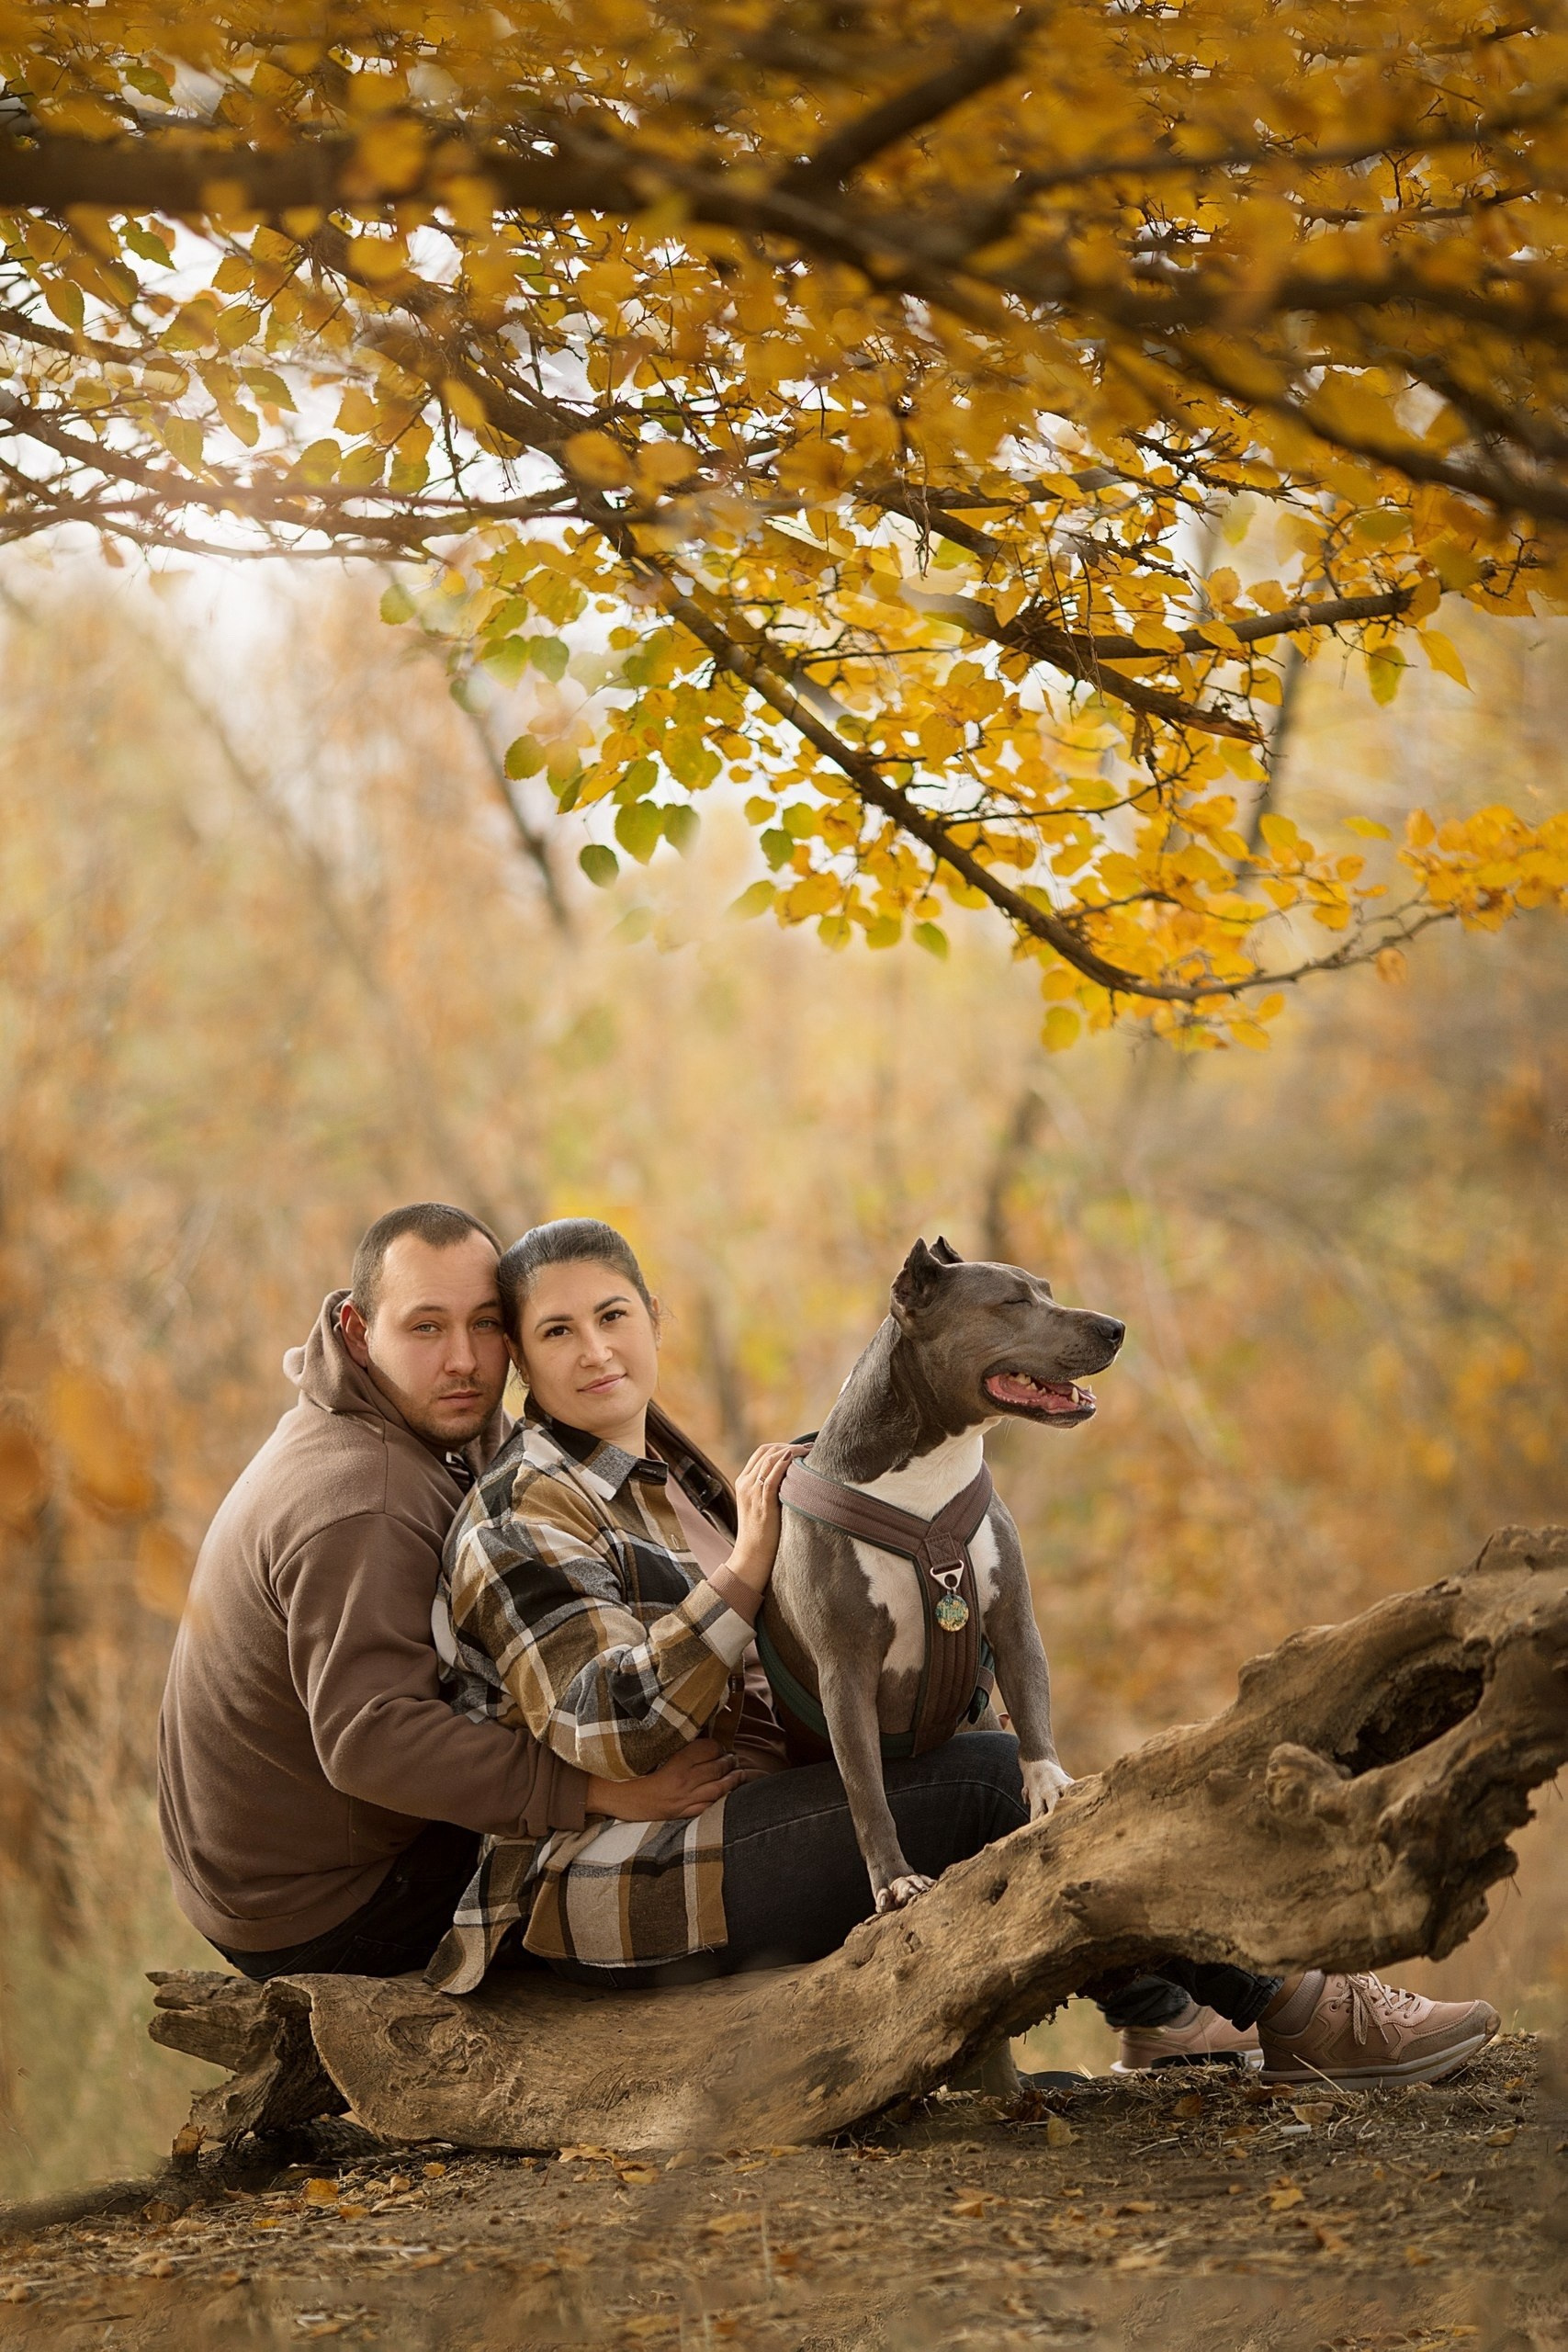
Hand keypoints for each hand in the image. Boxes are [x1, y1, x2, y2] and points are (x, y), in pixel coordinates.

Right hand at [584, 1738, 740, 1821]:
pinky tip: (725, 1795)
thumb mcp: (648, 1749)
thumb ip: (672, 1741)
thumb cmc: (625, 1768)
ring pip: (719, 1789)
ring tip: (739, 1774)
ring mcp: (683, 1799)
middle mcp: (683, 1781)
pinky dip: (719, 1801)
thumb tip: (693, 1730)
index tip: (720, 1745)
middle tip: (733, 1758)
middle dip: (729, 1762)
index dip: (718, 1746)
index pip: (709, 1750)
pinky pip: (706, 1807)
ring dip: (732, 1781)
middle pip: (717, 1768)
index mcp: (676, 1761)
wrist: (609, 1794)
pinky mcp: (679, 1813)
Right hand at [724, 1440, 809, 1598]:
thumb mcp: (763, 1506)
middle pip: (765, 1451)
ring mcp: (751, 1493)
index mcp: (743, 1482)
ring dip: (791, 1451)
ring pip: (769, 1460)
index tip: (801, 1447)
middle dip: (788, 1445)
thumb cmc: (762, 1535)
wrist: (751, 1557)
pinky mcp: (761, 1503)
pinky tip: (795, 1458)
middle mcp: (745, 1484)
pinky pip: (771, 1477)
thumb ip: (772, 1490)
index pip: (761, 1452)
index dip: (782, 1445)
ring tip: (809, 1451)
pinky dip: (783, 1464)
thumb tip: (795, 1478)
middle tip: (809, 1447)